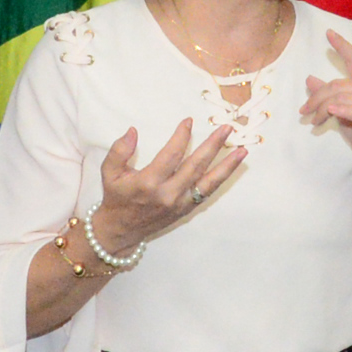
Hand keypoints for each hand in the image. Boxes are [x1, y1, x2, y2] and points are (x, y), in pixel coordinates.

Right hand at [92, 116, 246, 252]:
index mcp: (148, 183)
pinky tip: (232, 166)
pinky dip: (220, 179)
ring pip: (208, 182)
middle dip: (213, 146)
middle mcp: (168, 194)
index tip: (189, 121)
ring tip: (242, 150)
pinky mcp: (186, 209)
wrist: (121, 230)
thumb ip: (119, 150)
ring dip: (227, 165)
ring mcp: (180, 203)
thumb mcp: (109, 172)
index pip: (171, 155)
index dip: (181, 137)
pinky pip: (207, 192)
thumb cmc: (116, 197)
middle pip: (195, 166)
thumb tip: (133, 130)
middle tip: (227, 129)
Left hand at [299, 33, 351, 200]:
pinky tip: (331, 111)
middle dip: (316, 97)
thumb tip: (310, 78)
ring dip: (322, 110)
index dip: (342, 46)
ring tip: (314, 121)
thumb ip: (328, 94)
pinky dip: (343, 110)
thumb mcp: (342, 111)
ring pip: (342, 98)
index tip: (328, 34)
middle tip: (304, 111)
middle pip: (338, 84)